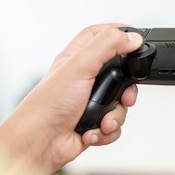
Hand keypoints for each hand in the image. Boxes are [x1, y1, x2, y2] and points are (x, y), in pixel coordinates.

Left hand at [0, 24, 142, 174]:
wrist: (39, 142)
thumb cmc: (48, 104)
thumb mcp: (79, 66)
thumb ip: (107, 46)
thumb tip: (131, 38)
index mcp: (76, 58)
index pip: (98, 35)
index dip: (117, 32)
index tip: (134, 38)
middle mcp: (83, 78)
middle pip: (119, 73)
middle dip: (127, 89)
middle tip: (125, 96)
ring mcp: (88, 101)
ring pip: (120, 103)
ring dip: (115, 116)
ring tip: (102, 121)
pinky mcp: (92, 123)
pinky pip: (114, 125)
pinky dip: (106, 131)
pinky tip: (92, 132)